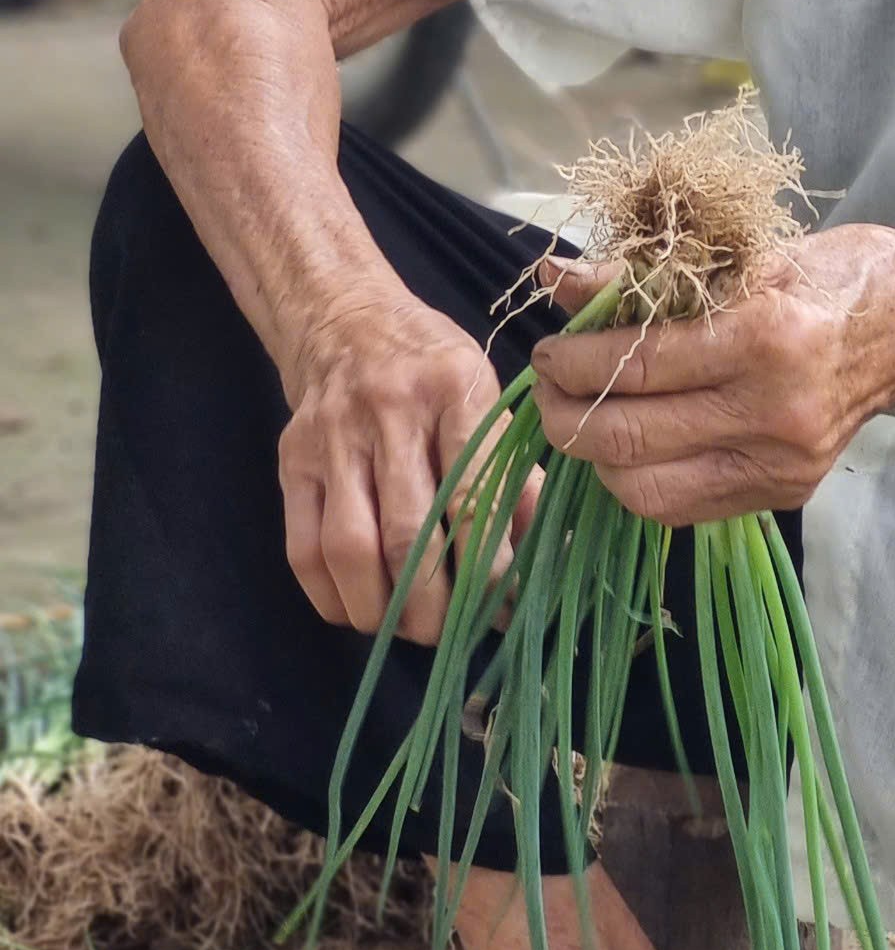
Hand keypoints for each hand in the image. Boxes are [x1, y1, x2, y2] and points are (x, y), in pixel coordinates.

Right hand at [279, 296, 534, 642]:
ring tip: (405, 630)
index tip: (502, 609)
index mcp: (456, 391)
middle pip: (407, 534)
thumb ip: (515, 474)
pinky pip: (302, 548)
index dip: (488, 569)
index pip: (472, 499)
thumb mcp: (491, 398)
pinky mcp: (291, 459)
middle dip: (432, 604)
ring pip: (349, 548)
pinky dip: (330, 597)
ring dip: (380, 608)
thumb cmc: (436, 367)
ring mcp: (333, 436)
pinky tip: (358, 611)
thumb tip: (548, 557)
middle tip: (451, 634)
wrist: (347, 316)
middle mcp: (390, 410)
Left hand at [528, 223, 894, 524]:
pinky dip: (640, 480)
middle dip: (565, 417)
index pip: (636, 366)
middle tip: (549, 389)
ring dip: (595, 459)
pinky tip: (633, 444)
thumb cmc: (834, 276)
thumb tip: (556, 280)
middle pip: (630, 439)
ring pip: (646, 490)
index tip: (547, 351)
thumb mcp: (743, 257)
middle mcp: (775, 413)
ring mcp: (781, 464)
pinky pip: (683, 507)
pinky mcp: (785, 494)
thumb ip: (644, 278)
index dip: (572, 363)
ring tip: (584, 418)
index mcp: (766, 338)